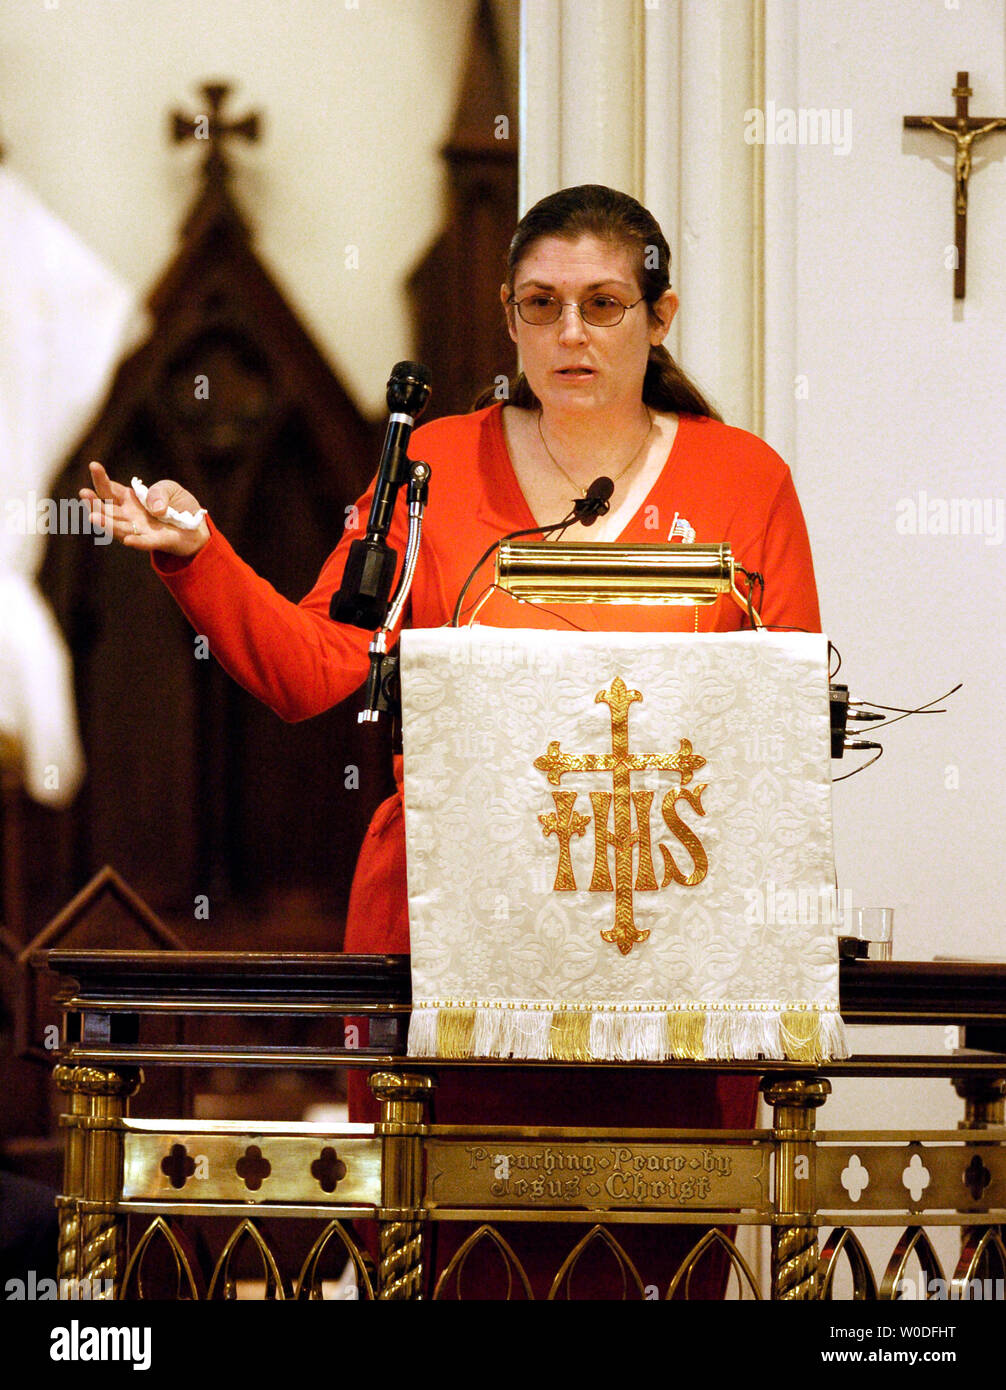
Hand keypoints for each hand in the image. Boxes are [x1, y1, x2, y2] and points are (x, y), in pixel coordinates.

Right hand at [79, 462, 209, 557]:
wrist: (195, 527)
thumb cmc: (177, 506)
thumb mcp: (170, 489)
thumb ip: (159, 492)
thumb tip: (154, 508)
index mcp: (128, 499)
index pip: (110, 489)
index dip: (101, 478)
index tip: (94, 465)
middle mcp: (128, 515)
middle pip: (107, 509)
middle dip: (94, 502)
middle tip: (84, 493)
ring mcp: (139, 529)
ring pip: (118, 527)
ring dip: (106, 523)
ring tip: (93, 517)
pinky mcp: (155, 541)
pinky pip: (143, 542)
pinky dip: (136, 542)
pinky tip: (128, 540)